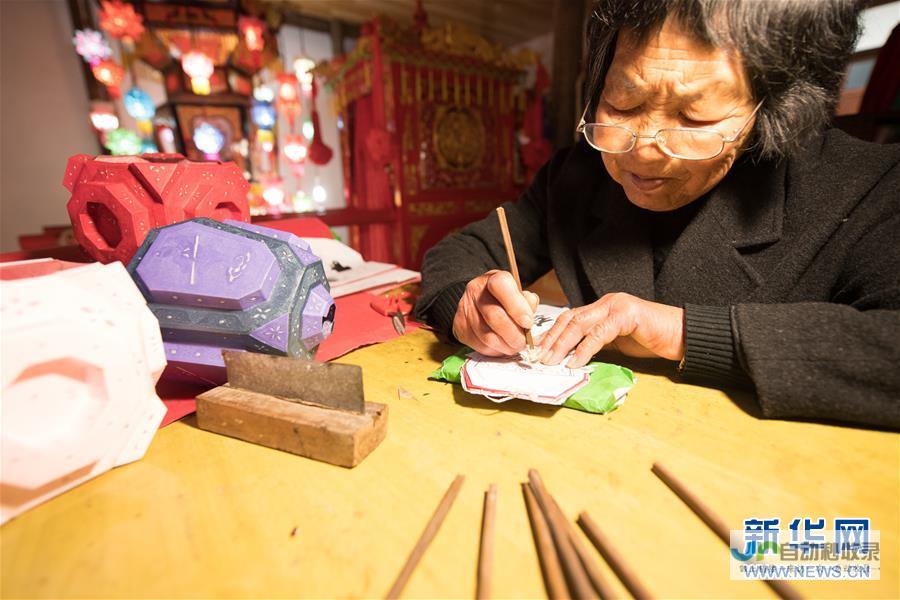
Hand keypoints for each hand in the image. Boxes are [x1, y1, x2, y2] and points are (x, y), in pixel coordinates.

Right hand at [452, 270, 539, 355]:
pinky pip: (479, 345)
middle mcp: (475, 291)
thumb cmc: (503, 299)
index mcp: (492, 279)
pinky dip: (494, 350)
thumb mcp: (518, 294)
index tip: (528, 323)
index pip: (501, 286)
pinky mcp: (459, 327)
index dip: (517, 307)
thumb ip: (527, 303)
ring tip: (514, 346)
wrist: (479, 301)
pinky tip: (501, 346)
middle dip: (513, 334)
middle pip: (494, 316)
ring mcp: (464, 309)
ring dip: (505, 346)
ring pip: (487, 336)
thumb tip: (528, 318)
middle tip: (523, 342)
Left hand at [538, 293, 683, 367]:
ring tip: (552, 360)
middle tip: (539, 357)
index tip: (539, 351)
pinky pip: (599, 332)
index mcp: (602, 308)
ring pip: (580, 323)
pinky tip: (575, 361)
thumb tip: (573, 358)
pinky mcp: (627, 315)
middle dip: (552, 339)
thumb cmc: (653, 340)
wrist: (683, 336)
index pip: (570, 318)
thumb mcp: (618, 343)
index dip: (552, 334)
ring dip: (562, 344)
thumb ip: (597, 344)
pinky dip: (585, 348)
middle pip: (570, 318)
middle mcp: (607, 303)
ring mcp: (617, 306)